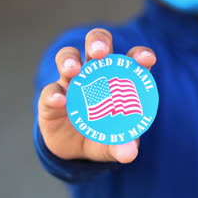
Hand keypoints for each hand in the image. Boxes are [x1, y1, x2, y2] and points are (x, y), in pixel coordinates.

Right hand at [37, 28, 156, 162]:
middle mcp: (94, 74)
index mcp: (119, 80)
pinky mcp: (50, 99)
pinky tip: (60, 101)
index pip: (131, 60)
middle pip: (96, 46)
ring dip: (70, 60)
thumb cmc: (103, 137)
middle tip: (100, 52)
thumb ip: (122, 146)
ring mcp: (71, 83)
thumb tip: (129, 154)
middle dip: (98, 42)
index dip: (139, 55)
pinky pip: (50, 91)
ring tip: (74, 70)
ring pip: (68, 58)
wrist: (74, 151)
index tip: (146, 59)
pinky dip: (54, 94)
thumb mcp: (114, 144)